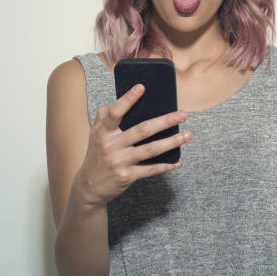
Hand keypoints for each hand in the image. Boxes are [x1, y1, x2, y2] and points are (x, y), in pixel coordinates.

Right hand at [73, 84, 192, 209]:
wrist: (89, 188)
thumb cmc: (95, 158)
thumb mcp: (94, 137)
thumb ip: (102, 120)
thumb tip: (108, 105)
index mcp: (103, 133)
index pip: (115, 113)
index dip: (128, 99)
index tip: (142, 87)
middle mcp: (111, 146)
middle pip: (142, 130)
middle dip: (165, 121)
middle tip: (183, 114)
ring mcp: (120, 162)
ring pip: (151, 149)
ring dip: (172, 142)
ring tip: (187, 135)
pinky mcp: (127, 176)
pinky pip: (150, 169)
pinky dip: (166, 166)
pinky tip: (178, 161)